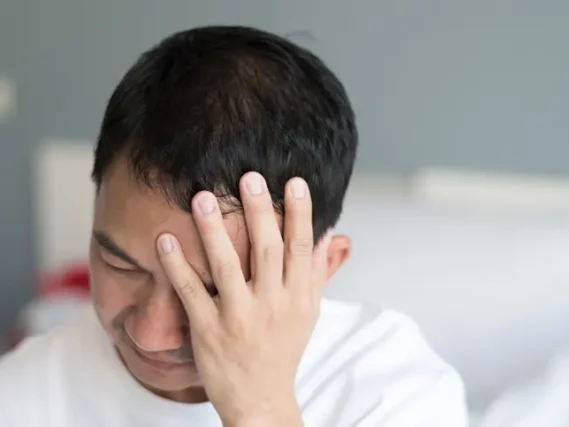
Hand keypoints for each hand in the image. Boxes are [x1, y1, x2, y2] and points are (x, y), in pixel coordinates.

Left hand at [156, 172, 331, 425]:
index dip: (300, 213)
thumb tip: (331, 235)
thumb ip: (318, 272)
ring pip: (226, 266)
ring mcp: (239, 318)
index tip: (295, 182)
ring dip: (213, 230)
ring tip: (202, 197)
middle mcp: (273, 305)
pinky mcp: (208, 330)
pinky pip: (191, 293)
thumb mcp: (309, 312)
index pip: (301, 248)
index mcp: (299, 298)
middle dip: (259, 211)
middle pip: (267, 250)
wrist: (260, 401)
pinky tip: (165, 240)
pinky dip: (176, 266)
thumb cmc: (284, 351)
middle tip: (249, 177)